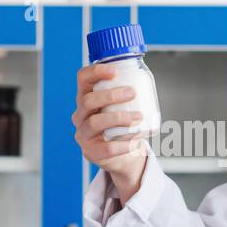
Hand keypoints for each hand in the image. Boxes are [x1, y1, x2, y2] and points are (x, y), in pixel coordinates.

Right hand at [72, 64, 149, 196]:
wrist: (119, 155)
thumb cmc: (120, 126)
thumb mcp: (120, 107)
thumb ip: (128, 92)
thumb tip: (147, 79)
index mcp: (85, 98)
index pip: (83, 79)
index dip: (96, 72)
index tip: (115, 71)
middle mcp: (80, 115)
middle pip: (87, 100)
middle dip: (110, 95)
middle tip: (132, 93)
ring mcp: (83, 134)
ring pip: (94, 122)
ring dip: (118, 117)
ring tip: (138, 117)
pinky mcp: (91, 151)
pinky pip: (105, 149)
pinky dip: (123, 145)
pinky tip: (136, 142)